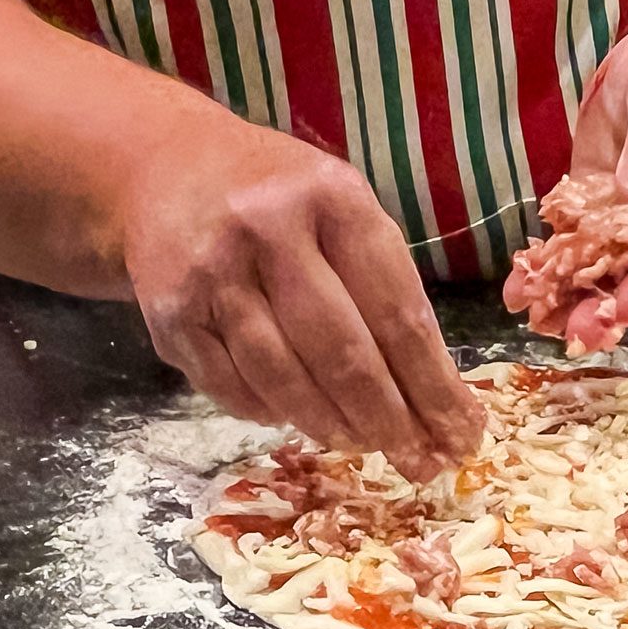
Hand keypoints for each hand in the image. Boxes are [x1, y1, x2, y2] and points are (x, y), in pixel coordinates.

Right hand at [119, 111, 484, 479]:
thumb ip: (386, 288)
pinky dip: (267, 412)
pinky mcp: (169, 312)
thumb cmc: (282, 199)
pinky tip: (292, 419)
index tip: (461, 433)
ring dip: (329, 425)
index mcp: (332, 198)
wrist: (166, 166)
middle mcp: (268, 229)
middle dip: (388, 420)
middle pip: (341, 352)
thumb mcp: (344, 211)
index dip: (432, 384)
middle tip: (419, 462)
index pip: (396, 311)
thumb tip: (435, 398)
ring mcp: (212, 273)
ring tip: (360, 444)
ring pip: (282, 378)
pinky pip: (229, 386)